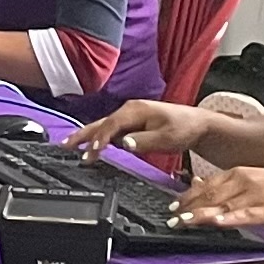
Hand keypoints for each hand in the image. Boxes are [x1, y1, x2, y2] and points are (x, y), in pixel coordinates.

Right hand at [66, 100, 210, 162]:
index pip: (110, 125)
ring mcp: (130, 116)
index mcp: (135, 111)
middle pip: (100, 123)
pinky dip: (98, 136)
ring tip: (69, 145)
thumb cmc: (184, 128)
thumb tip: (123, 144)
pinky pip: (110, 129)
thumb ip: (143, 141)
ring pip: (103, 125)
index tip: (90, 153)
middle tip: (65, 146)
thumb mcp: (166, 138)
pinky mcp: (132, 123)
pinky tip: (91, 144)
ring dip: (87, 135)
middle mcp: (129, 110)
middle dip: (82, 134)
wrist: (198, 124)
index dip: (99, 139)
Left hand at [175, 166, 263, 234]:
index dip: (187, 196)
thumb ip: (228, 183)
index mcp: (240, 173)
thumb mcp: (254, 180)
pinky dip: (230, 218)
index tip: (172, 206)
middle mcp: (245, 181)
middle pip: (210, 195)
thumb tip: (200, 184)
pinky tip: (217, 222)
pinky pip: (245, 214)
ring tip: (184, 222)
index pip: (207, 184)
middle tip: (171, 218)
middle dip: (188, 207)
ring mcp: (256, 195)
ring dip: (201, 214)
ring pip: (223, 204)